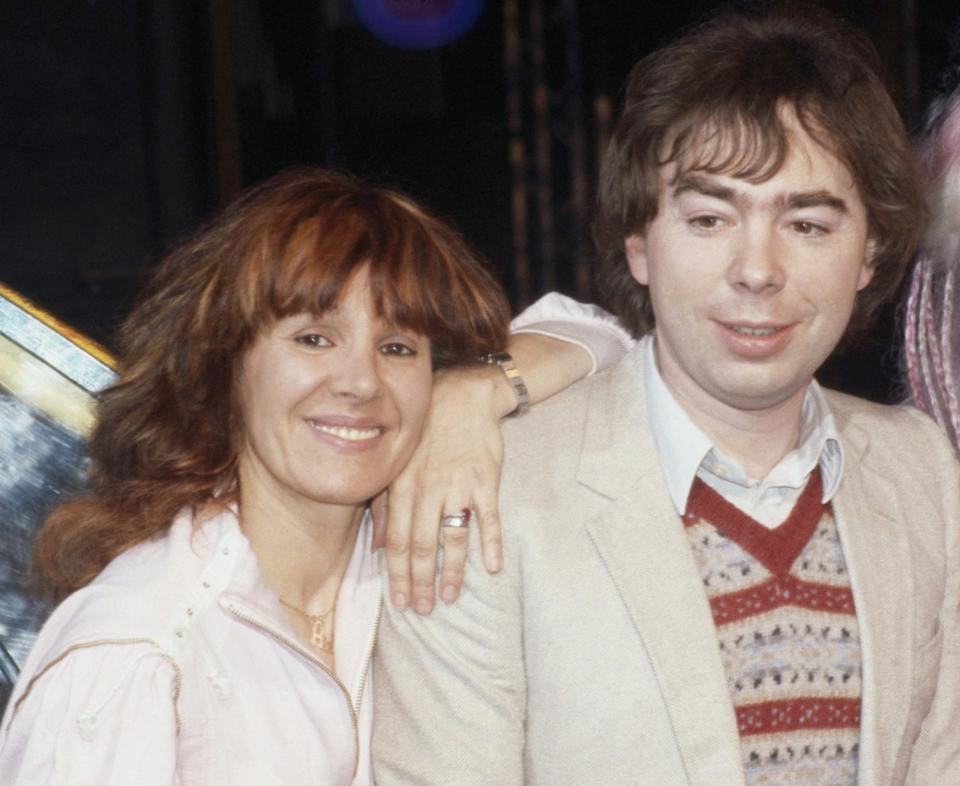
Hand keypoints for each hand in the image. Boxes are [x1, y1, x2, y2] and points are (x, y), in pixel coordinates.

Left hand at [372, 364, 510, 613]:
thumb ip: (386, 504)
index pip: (398, 541)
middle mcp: (427, 489)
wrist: (462, 395)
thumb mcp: (397, 462)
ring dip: (451, 572)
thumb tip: (380, 547)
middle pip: (423, 546)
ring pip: (452, 538)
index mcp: (402, 486)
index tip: (399, 601)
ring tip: (448, 598)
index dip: (398, 575)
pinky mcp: (486, 480)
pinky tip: (490, 567)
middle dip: (420, 582)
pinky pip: (488, 518)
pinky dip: (490, 543)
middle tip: (422, 609)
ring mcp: (458, 485)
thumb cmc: (426, 431)